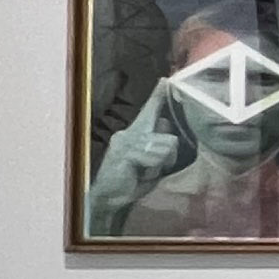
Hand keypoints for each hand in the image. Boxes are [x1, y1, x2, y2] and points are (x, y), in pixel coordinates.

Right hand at [83, 84, 183, 230]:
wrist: (109, 198)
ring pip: (168, 146)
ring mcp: (127, 142)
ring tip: (144, 171)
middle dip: (168, 156)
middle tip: (149, 169)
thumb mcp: (150, 160)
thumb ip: (159, 143)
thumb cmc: (131, 179)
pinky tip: (139, 174)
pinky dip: (154, 169)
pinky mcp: (127, 152)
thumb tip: (166, 122)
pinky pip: (157, 156)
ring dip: (161, 164)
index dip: (159, 96)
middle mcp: (129, 133)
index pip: (149, 111)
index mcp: (134, 133)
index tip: (166, 81)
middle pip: (169, 137)